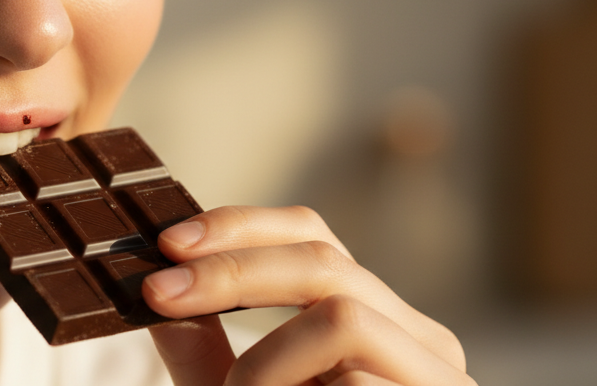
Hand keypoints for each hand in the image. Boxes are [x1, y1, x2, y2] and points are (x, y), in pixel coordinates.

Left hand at [142, 206, 473, 385]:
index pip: (314, 236)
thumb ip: (203, 353)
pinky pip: (357, 384)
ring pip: (342, 316)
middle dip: (229, 272)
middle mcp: (420, 340)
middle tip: (158, 295)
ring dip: (264, 362)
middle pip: (325, 259)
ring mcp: (441, 380)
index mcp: (376, 322)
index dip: (240, 226)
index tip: (166, 245)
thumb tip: (154, 287)